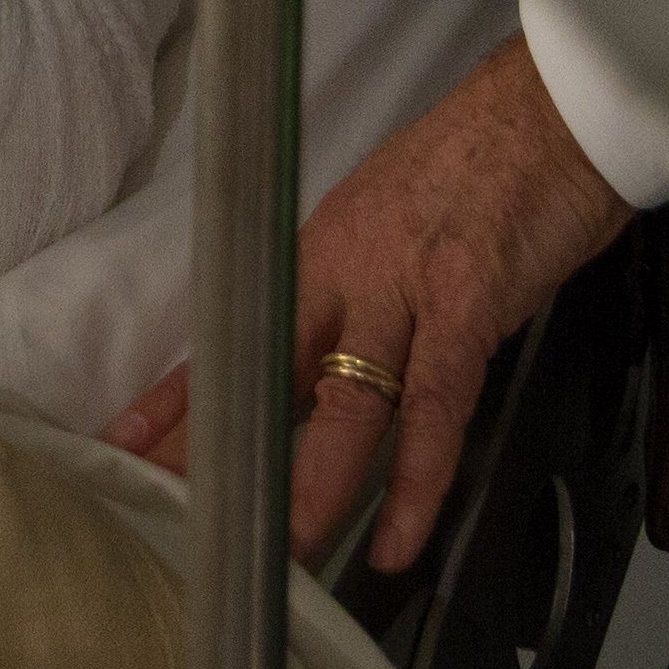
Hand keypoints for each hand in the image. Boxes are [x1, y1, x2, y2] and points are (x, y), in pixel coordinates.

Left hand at [112, 35, 633, 573]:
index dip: (175, 398)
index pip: (230, 340)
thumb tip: (329, 354)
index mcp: (313, 256)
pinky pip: (434, 408)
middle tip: (188, 524)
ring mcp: (401, 292)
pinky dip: (417, 479)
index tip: (121, 445)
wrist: (547, 113)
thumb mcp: (388, 227)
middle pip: (265, 378)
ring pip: (342, 408)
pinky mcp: (466, 308)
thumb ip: (353, 291)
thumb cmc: (475, 169)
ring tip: (285, 555)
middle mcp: (341, 275)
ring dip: (313, 489)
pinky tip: (399, 534)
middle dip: (224, 455)